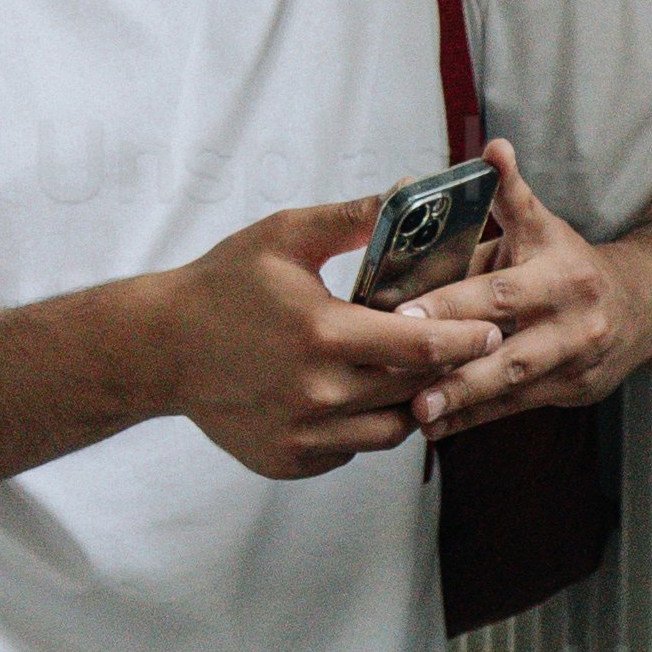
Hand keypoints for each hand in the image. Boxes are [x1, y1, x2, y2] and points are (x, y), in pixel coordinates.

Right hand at [148, 202, 455, 483]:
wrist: (159, 349)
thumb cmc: (223, 285)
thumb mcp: (284, 237)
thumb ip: (352, 219)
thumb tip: (412, 190)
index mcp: (322, 333)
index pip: (422, 345)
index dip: (467, 338)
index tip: (491, 329)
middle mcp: (317, 393)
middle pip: (415, 390)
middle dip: (446, 369)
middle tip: (465, 348)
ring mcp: (303, 434)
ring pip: (392, 431)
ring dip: (410, 403)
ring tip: (412, 373)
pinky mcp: (290, 460)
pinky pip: (353, 448)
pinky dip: (364, 425)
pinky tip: (357, 395)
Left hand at [402, 142, 638, 432]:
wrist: (643, 307)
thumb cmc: (570, 263)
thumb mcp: (543, 225)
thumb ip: (509, 194)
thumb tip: (492, 148)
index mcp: (561, 274)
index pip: (502, 290)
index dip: (454, 303)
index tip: (406, 312)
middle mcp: (573, 322)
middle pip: (510, 350)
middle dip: (456, 364)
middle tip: (404, 374)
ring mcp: (574, 363)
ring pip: (512, 387)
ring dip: (463, 401)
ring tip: (417, 412)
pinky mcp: (570, 392)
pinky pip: (515, 409)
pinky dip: (474, 418)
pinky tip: (434, 426)